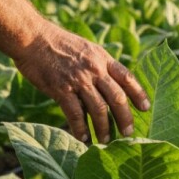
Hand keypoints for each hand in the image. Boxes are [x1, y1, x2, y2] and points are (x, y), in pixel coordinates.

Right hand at [14, 22, 149, 142]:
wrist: (32, 37)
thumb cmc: (59, 44)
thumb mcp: (87, 49)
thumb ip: (99, 65)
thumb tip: (111, 85)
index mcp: (103, 58)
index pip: (128, 77)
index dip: (139, 94)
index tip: (146, 108)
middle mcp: (95, 69)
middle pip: (117, 97)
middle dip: (125, 117)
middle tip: (129, 133)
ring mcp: (79, 79)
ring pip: (99, 108)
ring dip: (104, 127)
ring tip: (106, 141)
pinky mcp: (61, 88)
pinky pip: (75, 113)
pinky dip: (80, 128)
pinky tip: (83, 138)